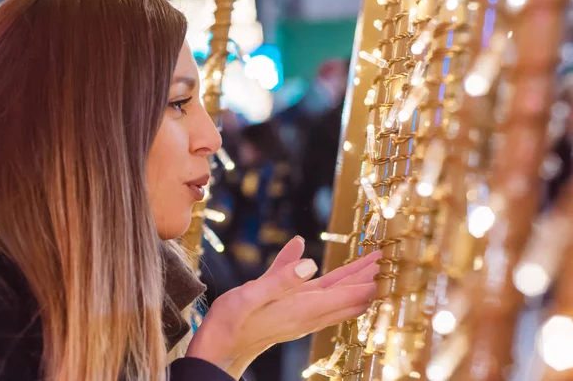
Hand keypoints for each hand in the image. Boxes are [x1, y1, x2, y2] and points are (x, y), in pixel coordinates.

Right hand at [186, 236, 380, 378]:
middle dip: (370, 278)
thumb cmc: (229, 323)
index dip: (369, 279)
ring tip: (373, 267)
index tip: (389, 265)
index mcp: (302, 308)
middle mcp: (307, 314)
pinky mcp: (293, 313)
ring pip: (339, 296)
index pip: (346, 294)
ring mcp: (302, 315)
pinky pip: (325, 298)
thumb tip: (309, 260)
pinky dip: (340, 286)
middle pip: (349, 295)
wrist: (219, 350)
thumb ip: (280, 277)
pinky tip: (339, 278)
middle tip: (390, 259)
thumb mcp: (249, 295)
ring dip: (358, 282)